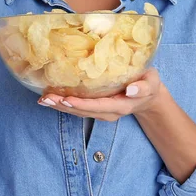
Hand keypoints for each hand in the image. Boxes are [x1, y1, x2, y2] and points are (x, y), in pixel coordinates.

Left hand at [37, 68, 166, 120]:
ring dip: (60, 106)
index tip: (66, 99)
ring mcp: (102, 112)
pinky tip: (51, 98)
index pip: (98, 106)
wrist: (148, 96)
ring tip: (43, 99)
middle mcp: (109, 112)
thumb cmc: (149, 84)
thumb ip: (143, 87)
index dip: (82, 104)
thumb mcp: (151, 83)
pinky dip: (64, 104)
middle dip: (64, 106)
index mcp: (121, 105)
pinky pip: (78, 108)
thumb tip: (131, 90)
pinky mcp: (96, 108)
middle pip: (83, 111)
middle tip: (46, 98)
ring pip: (78, 112)